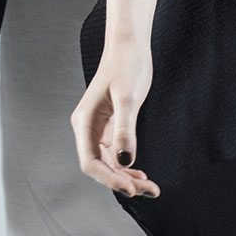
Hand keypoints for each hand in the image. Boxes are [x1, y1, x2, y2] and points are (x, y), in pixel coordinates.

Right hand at [69, 40, 160, 199]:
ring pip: (108, 161)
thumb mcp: (128, 98)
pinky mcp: (110, 125)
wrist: (130, 44)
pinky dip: (128, 165)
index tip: (132, 188)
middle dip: (121, 181)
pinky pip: (116, 152)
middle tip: (149, 190)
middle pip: (99, 165)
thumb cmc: (127, 65)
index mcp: (84, 120)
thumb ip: (125, 130)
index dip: (109, 178)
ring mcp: (98, 127)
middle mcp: (87, 126)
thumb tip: (125, 162)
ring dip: (126, 176)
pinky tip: (142, 174)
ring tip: (150, 187)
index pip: (90, 161)